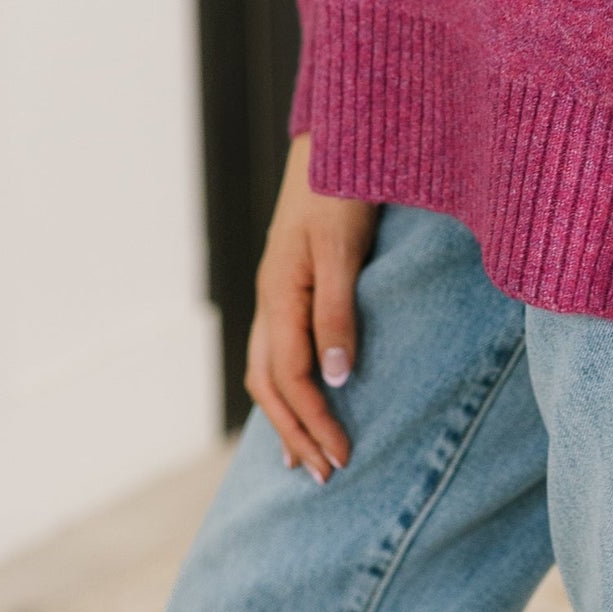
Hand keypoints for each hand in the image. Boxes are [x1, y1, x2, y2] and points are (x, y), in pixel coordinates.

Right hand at [244, 133, 379, 481]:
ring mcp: (276, 289)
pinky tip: (303, 395)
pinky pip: (277, 348)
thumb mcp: (342, 248)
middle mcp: (271, 297)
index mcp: (279, 294)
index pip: (291, 379)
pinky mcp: (290, 281)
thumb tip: (336, 380)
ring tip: (301, 458)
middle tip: (326, 477)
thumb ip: (338, 311)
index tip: (345, 460)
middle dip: (295, 433)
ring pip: (267, 369)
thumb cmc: (343, 185)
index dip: (316, 423)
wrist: (337, 134)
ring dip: (285, 416)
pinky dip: (286, 385)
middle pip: (270, 384)